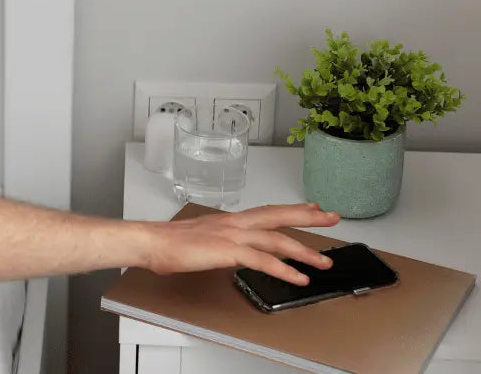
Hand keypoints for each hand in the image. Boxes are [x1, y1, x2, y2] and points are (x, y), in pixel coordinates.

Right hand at [139, 203, 339, 284]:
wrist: (152, 243)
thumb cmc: (169, 243)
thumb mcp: (201, 238)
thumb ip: (220, 242)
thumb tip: (227, 251)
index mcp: (229, 220)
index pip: (267, 211)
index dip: (291, 209)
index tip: (311, 207)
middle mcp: (235, 223)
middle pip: (279, 216)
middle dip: (308, 217)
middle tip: (332, 217)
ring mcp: (232, 236)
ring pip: (277, 240)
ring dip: (304, 251)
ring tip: (323, 262)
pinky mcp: (228, 251)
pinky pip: (263, 261)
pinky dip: (284, 270)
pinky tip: (298, 278)